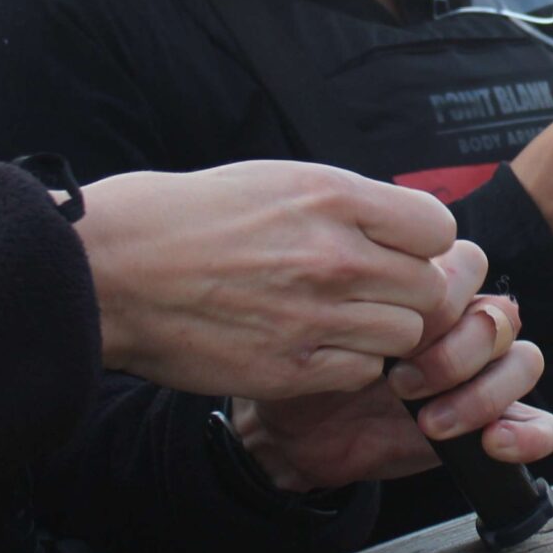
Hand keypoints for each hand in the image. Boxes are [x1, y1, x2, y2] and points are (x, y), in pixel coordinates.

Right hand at [81, 161, 463, 400]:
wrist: (115, 269)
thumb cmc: (190, 217)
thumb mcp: (279, 181)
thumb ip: (349, 205)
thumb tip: (402, 228)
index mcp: (333, 198)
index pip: (438, 229)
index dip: (422, 243)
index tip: (399, 250)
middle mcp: (335, 255)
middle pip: (430, 287)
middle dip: (408, 290)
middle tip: (372, 291)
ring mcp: (316, 315)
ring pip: (405, 335)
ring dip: (382, 330)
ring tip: (338, 318)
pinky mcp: (292, 368)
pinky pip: (363, 372)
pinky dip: (349, 364)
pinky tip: (314, 344)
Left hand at [232, 275, 552, 492]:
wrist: (299, 432)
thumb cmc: (314, 366)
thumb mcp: (331, 328)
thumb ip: (371, 306)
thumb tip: (398, 309)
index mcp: (434, 288)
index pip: (471, 266)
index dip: (440, 297)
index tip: (395, 331)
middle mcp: (467, 324)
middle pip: (500, 316)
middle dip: (454, 352)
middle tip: (402, 381)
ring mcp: (486, 373)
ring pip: (524, 361)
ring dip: (481, 393)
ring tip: (430, 422)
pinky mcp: (495, 421)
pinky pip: (544, 422)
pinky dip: (530, 433)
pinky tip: (492, 443)